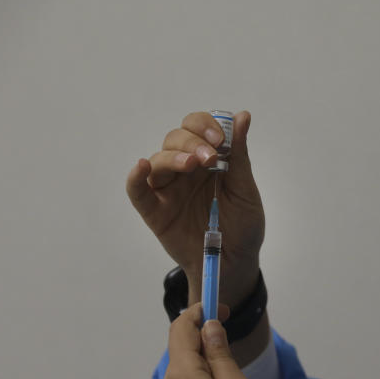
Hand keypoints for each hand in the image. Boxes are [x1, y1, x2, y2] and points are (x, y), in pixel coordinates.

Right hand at [126, 111, 263, 307]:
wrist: (235, 262)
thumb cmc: (242, 226)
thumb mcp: (245, 190)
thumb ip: (239, 155)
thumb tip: (242, 116)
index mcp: (207, 160)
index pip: (197, 127)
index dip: (205, 125)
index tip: (220, 139)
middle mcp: (184, 170)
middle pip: (175, 138)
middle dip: (192, 141)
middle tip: (209, 156)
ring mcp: (168, 189)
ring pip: (158, 160)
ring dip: (173, 157)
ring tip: (191, 164)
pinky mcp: (155, 211)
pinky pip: (137, 191)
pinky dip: (135, 177)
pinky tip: (141, 166)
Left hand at [156, 303, 270, 378]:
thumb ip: (220, 355)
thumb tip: (209, 328)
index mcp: (181, 375)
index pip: (181, 328)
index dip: (200, 312)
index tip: (224, 309)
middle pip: (180, 347)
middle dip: (203, 334)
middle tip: (231, 334)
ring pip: (182, 368)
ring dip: (203, 357)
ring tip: (231, 366)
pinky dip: (200, 377)